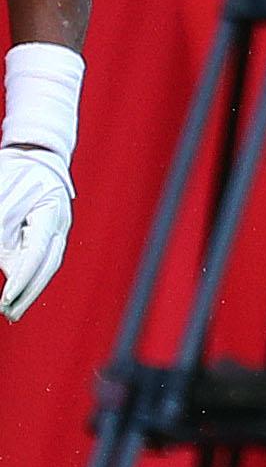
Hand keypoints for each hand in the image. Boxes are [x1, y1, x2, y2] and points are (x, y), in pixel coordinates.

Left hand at [0, 148, 72, 320]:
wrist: (33, 153)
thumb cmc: (15, 170)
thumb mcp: (3, 197)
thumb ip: (3, 232)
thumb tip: (2, 263)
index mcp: (52, 209)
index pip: (38, 252)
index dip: (23, 278)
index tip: (6, 298)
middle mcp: (59, 224)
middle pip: (48, 265)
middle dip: (29, 291)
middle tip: (9, 313)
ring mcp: (57, 229)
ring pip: (46, 266)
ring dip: (29, 289)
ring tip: (11, 311)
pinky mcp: (47, 234)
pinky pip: (39, 260)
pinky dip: (28, 277)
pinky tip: (17, 294)